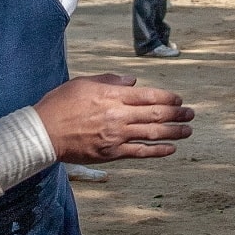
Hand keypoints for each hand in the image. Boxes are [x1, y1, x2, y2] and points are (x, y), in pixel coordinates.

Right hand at [34, 73, 194, 163]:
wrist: (44, 132)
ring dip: (174, 131)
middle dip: (177, 114)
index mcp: (113, 96)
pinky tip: (170, 149)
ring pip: (153, 133)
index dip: (168, 98)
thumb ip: (110, 80)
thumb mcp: (84, 82)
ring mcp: (116, 136)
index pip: (148, 96)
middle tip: (190, 114)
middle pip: (156, 114)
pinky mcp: (112, 153)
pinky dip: (158, 150)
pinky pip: (140, 152)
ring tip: (187, 130)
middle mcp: (118, 116)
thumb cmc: (60, 104)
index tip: (179, 100)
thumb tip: (133, 81)